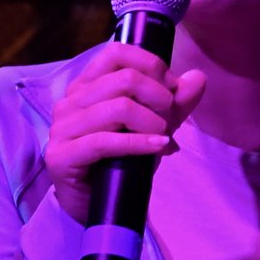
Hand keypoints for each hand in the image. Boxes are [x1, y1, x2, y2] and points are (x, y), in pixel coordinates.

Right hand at [45, 45, 207, 222]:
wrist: (96, 206)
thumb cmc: (120, 162)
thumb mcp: (152, 127)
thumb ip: (174, 103)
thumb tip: (198, 77)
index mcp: (86, 86)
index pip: (116, 52)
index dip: (151, 65)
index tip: (171, 89)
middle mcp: (70, 101)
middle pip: (125, 79)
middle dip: (160, 99)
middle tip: (171, 120)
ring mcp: (62, 127)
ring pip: (119, 108)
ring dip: (153, 123)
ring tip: (165, 137)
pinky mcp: (62, 155)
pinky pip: (106, 141)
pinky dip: (140, 143)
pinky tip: (159, 147)